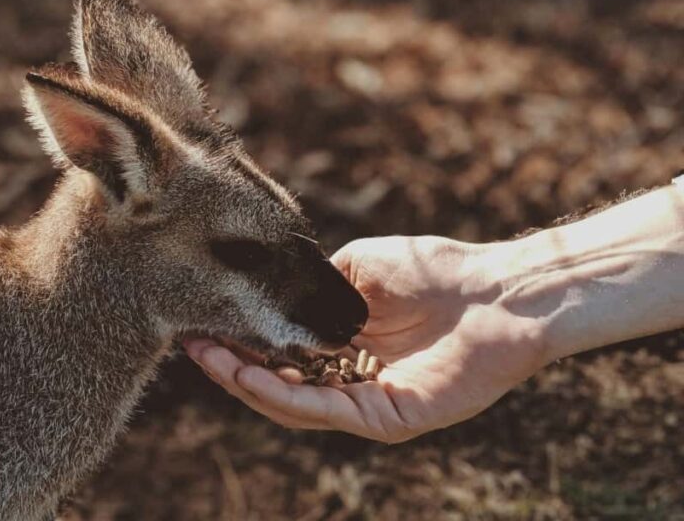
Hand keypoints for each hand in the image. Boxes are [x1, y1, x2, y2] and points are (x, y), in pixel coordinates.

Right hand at [184, 236, 549, 442]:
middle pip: (279, 384)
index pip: (281, 354)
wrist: (498, 289)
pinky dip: (283, 395)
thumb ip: (313, 285)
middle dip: (231, 366)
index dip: (240, 343)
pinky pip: (325, 411)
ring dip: (245, 382)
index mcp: (344, 347)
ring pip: (293, 404)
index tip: (201, 324)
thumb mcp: (356, 268)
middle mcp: (351, 380)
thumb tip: (268, 290)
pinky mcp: (388, 419)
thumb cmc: (436, 271)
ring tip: (209, 358)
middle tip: (191, 345)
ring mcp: (368, 403)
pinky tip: (250, 374)